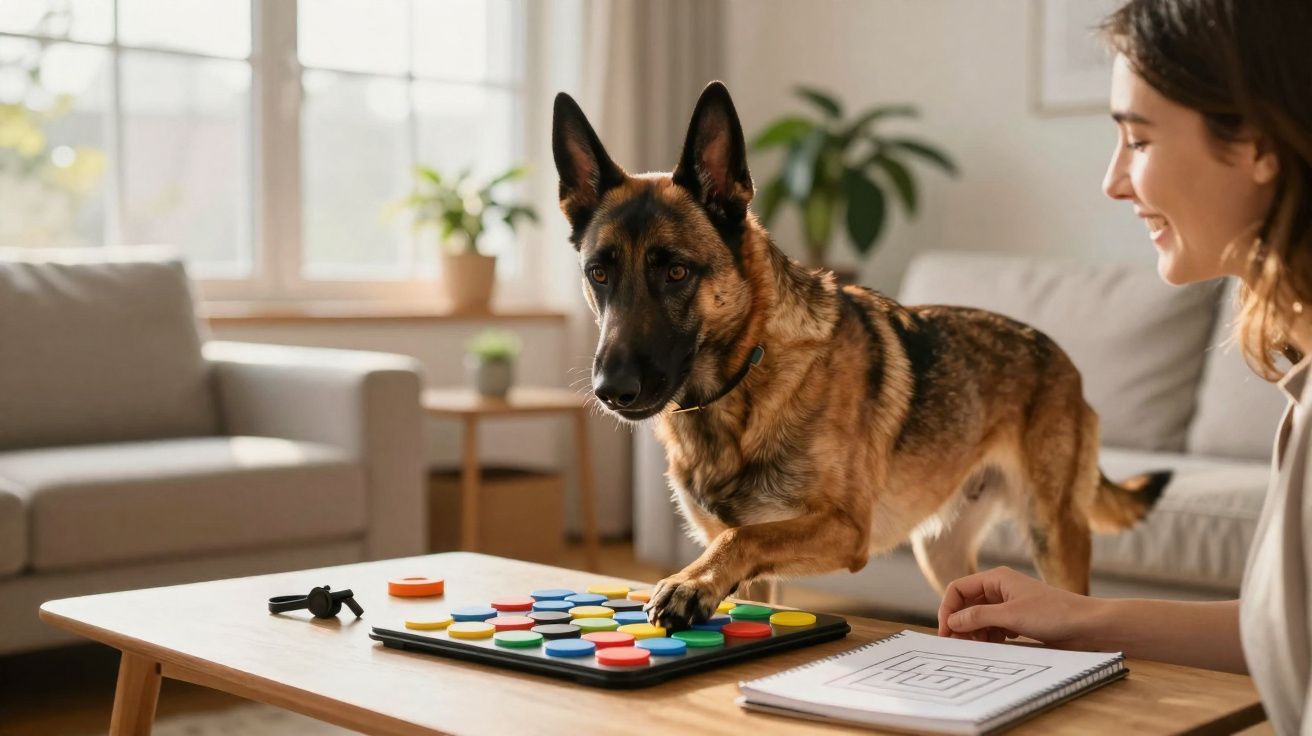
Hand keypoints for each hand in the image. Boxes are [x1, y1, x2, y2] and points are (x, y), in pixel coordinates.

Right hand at [937, 567, 1100, 647]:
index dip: (948, 609)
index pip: (958, 589)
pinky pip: (993, 627)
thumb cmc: (1053, 613)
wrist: (1087, 626)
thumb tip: (951, 621)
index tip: (945, 631)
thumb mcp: (1010, 616)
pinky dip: (988, 637)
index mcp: (996, 578)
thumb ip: (977, 617)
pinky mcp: (1018, 620)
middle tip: (957, 644)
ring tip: (976, 647)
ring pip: (979, 617)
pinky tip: (993, 646)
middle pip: (967, 604)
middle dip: (960, 623)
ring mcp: (1009, 605)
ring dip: (974, 632)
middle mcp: (999, 589)